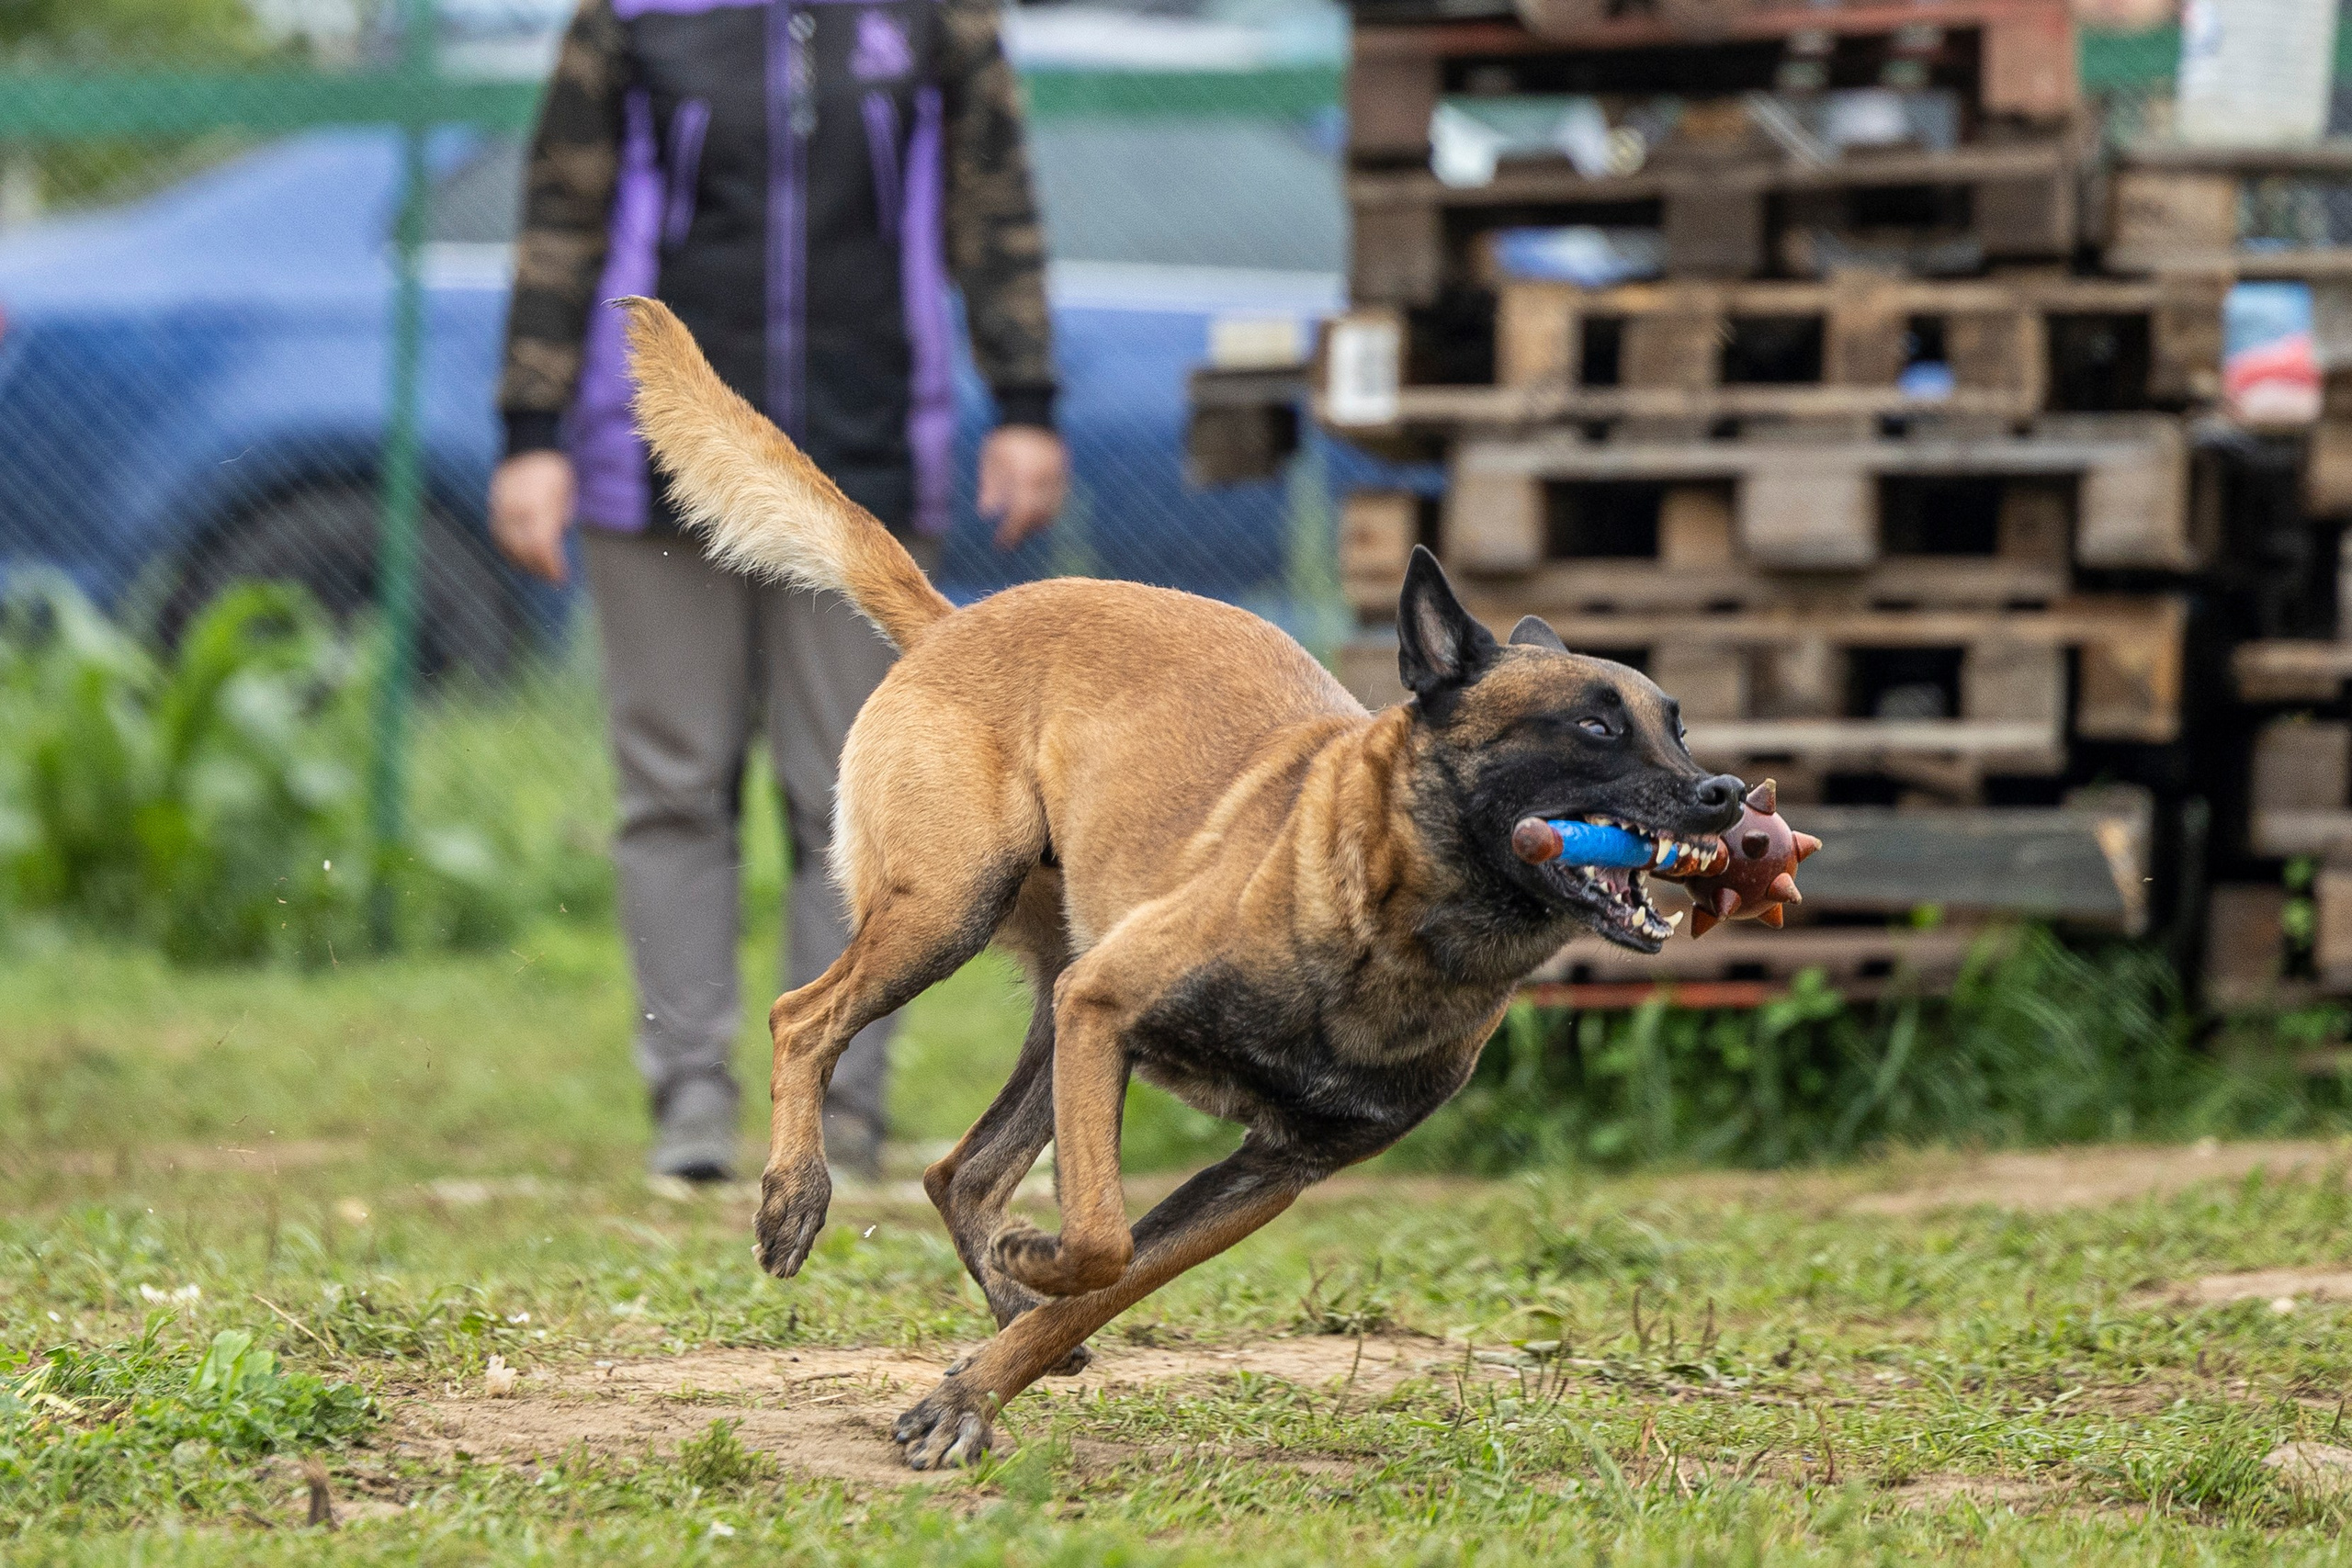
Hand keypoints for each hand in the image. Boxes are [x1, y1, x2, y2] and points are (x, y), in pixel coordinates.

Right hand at [490, 450, 577, 583]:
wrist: (528, 446)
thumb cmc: (553, 472)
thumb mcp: (565, 497)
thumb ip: (558, 522)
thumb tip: (553, 546)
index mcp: (538, 507)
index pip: (542, 547)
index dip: (550, 566)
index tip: (560, 577)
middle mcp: (516, 510)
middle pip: (523, 550)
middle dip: (537, 568)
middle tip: (550, 578)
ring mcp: (502, 508)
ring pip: (506, 545)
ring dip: (521, 562)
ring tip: (536, 570)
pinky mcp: (494, 507)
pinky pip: (497, 535)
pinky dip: (506, 549)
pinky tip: (518, 557)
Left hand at [977, 426, 1066, 550]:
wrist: (1031, 412)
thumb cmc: (1006, 437)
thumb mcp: (992, 458)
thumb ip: (990, 485)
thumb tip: (986, 513)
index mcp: (1027, 474)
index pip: (1022, 512)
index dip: (1012, 532)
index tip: (1000, 544)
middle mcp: (1046, 478)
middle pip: (1039, 516)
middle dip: (1024, 533)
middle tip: (1009, 544)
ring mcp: (1058, 476)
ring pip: (1053, 511)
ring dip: (1037, 526)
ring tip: (1021, 533)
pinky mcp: (1064, 474)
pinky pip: (1059, 501)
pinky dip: (1048, 513)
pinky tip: (1035, 519)